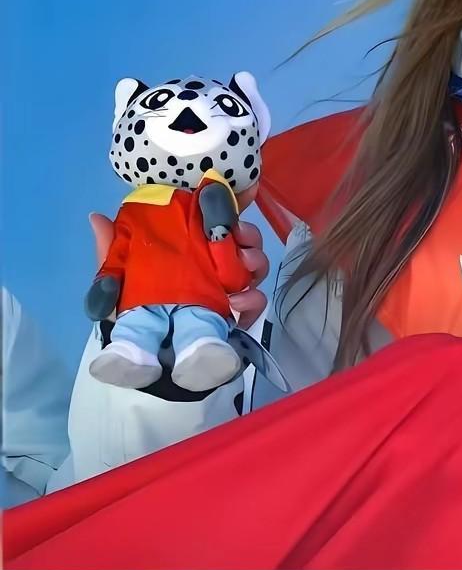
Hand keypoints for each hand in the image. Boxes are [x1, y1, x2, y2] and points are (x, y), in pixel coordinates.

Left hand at [89, 207, 269, 328]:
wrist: (145, 363)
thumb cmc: (132, 312)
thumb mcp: (119, 280)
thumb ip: (112, 251)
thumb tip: (96, 217)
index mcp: (190, 250)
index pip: (217, 221)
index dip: (230, 209)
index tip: (229, 206)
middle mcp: (214, 264)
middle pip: (244, 240)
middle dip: (249, 236)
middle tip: (239, 237)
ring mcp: (230, 290)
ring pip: (256, 266)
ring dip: (255, 262)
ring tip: (243, 270)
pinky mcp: (238, 316)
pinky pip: (256, 303)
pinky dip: (253, 301)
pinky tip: (238, 303)